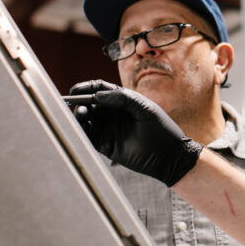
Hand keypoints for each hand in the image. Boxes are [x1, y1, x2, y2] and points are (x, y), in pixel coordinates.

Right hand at [68, 79, 201, 186]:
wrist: (169, 157)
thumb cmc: (162, 129)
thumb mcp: (145, 109)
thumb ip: (124, 98)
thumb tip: (98, 95)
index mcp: (123, 100)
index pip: (100, 89)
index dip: (86, 88)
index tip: (75, 91)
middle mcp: (113, 113)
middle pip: (90, 104)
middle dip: (81, 104)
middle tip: (80, 108)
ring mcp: (109, 129)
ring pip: (87, 121)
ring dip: (80, 118)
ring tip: (81, 117)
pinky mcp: (106, 146)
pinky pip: (89, 138)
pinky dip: (81, 133)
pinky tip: (80, 131)